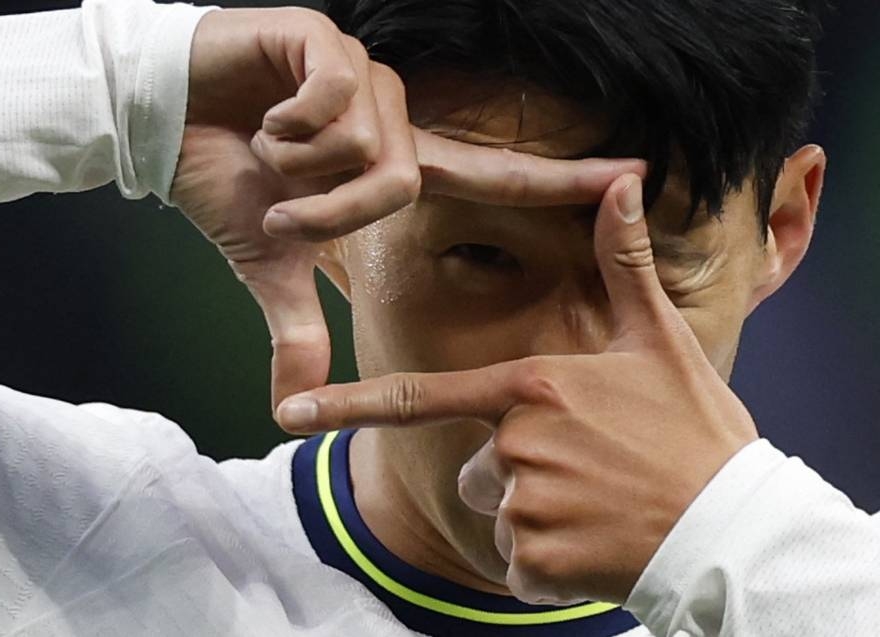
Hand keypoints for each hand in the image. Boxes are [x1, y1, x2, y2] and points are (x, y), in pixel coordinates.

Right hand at [169, 7, 645, 405]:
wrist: (163, 124)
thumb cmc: (225, 183)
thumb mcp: (272, 263)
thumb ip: (298, 326)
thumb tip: (292, 407)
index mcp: (392, 162)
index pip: (492, 173)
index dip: (560, 178)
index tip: (633, 176)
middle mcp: (391, 115)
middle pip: (404, 181)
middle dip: (332, 212)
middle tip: (283, 206)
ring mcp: (361, 75)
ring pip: (367, 143)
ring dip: (303, 168)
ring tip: (267, 151)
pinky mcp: (324, 41)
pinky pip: (334, 96)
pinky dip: (290, 124)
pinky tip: (263, 114)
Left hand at [273, 173, 758, 603]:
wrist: (734, 528)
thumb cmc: (694, 431)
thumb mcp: (658, 342)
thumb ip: (624, 265)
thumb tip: (623, 182)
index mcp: (531, 388)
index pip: (419, 397)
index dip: (348, 404)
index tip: (292, 412)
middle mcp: (516, 443)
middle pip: (478, 465)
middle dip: (518, 473)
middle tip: (589, 473)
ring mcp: (524, 505)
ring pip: (499, 513)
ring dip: (539, 519)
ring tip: (600, 507)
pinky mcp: (536, 563)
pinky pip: (518, 565)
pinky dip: (549, 565)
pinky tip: (597, 545)